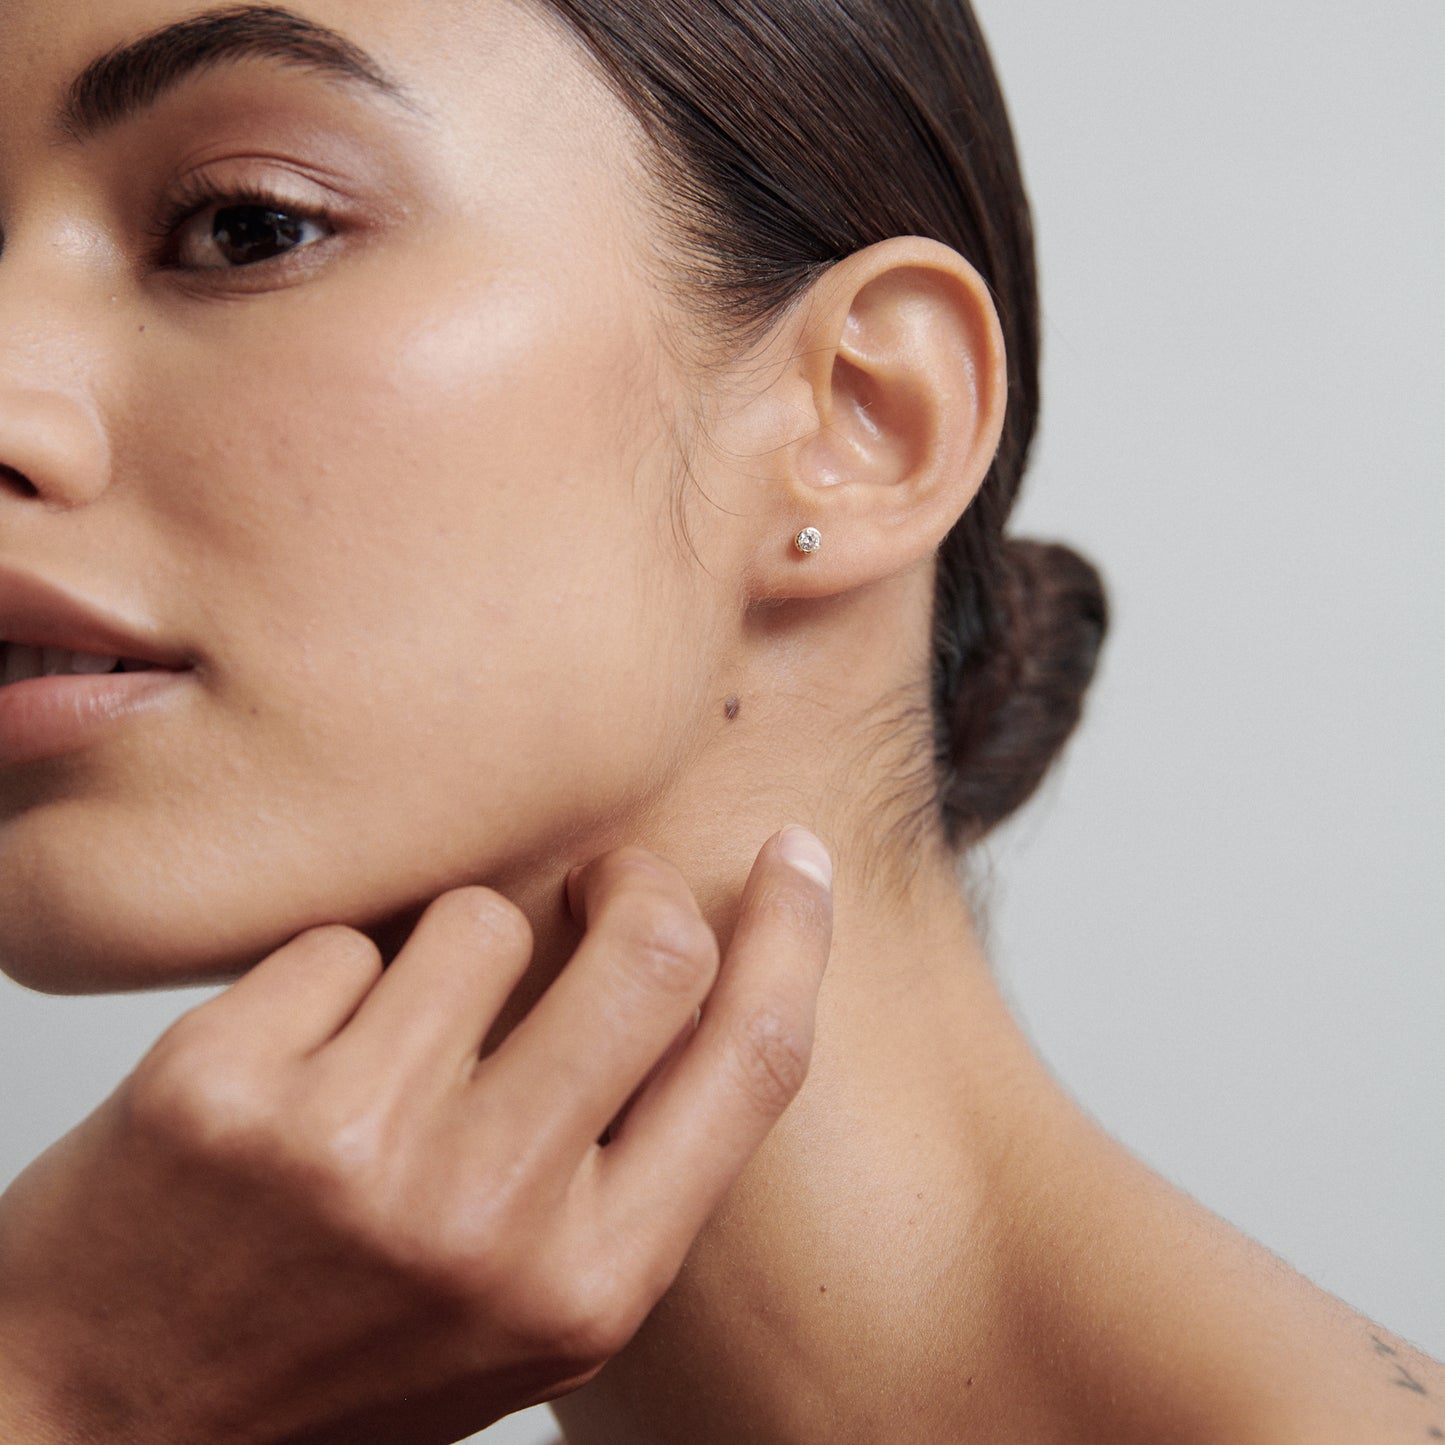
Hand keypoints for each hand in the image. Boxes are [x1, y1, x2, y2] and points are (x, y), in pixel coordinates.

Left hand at [0, 828, 832, 1444]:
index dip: (794, 938)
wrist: (99, 1422)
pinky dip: (328, 980)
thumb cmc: (333, 1358)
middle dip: (629, 885)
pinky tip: (290, 1064)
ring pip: (478, 920)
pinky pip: (341, 939)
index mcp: (591, 1285)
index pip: (752, 1064)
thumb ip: (622, 1168)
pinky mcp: (225, 1086)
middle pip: (648, 951)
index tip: (795, 860)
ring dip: (447, 950)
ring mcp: (352, 1151)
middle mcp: (486, 1222)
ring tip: (391, 1040)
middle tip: (594, 885)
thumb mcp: (526, 1309)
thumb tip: (699, 969)